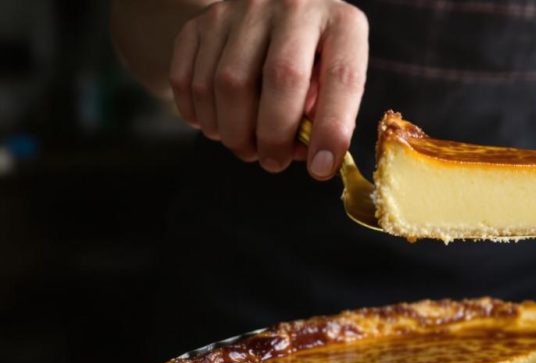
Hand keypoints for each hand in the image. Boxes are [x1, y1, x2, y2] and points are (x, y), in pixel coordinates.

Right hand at [168, 0, 367, 179]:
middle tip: (273, 162)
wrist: (269, 9)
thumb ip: (328, 111)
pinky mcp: (201, 20)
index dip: (331, 129)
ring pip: (225, 83)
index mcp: (341, 23)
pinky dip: (198, 115)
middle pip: (279, 79)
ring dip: (232, 131)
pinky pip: (188, 78)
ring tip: (245, 146)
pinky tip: (216, 126)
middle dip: (273, 136)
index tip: (320, 168)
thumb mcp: (335, 75)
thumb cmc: (313, 55)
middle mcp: (293, 5)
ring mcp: (242, 9)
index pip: (342, 78)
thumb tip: (309, 155)